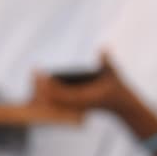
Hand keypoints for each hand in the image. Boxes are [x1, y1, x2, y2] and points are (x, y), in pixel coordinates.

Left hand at [41, 64, 156, 140]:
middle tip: (34, 74)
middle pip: (56, 98)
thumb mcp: (113, 72)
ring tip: (35, 80)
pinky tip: (40, 89)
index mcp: (87, 96)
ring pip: (56, 102)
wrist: (122, 105)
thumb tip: (103, 48)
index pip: (65, 93)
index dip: (52, 86)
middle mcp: (80, 103)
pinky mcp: (75, 107)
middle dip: (44, 88)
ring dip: (44, 93)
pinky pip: (59, 103)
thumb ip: (107, 61)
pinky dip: (50, 97)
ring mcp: (77, 106)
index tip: (42, 76)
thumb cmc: (118, 87)